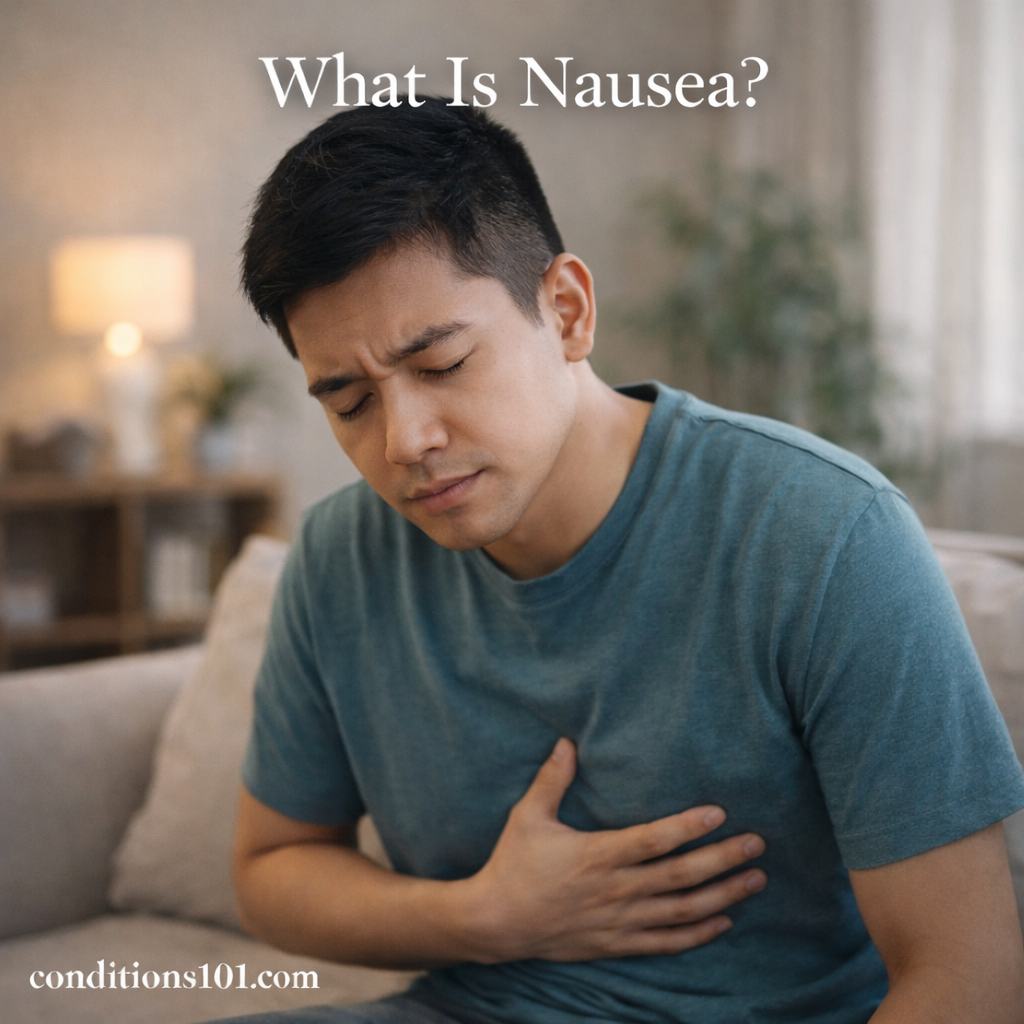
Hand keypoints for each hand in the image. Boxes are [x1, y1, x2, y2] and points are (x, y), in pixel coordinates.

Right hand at [463, 738, 765, 962]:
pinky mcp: (616, 943)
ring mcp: (619, 920)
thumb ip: (552, 779)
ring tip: (755, 880)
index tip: (720, 812)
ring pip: (682, 911)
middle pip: (680, 876)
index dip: (688, 827)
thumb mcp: (528, 815)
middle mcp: (615, 889)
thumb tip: (567, 741)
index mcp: (596, 855)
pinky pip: (665, 942)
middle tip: (757, 845)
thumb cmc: (513, 864)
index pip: (653, 840)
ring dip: (723, 896)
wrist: (496, 922)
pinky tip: (724, 921)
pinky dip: (698, 934)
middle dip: (723, 860)